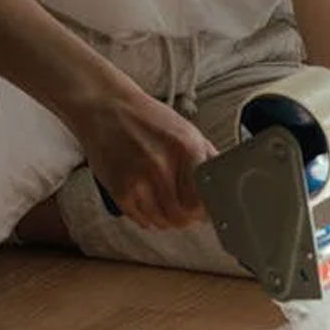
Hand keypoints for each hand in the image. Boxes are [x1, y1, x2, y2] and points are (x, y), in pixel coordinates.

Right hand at [68, 88, 218, 230]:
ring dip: (167, 218)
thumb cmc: (148, 119)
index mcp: (186, 148)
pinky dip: (147, 216)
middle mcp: (162, 165)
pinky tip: (147, 198)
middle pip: (182, 217)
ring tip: (164, 200)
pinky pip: (141, 220)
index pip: (203, 201)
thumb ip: (206, 158)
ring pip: (162, 222)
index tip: (203, 208)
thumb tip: (223, 187)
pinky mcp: (119, 190)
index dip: (205, 210)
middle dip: (186, 217)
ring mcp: (139, 180)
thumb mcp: (186, 130)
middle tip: (184, 208)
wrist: (106, 108)